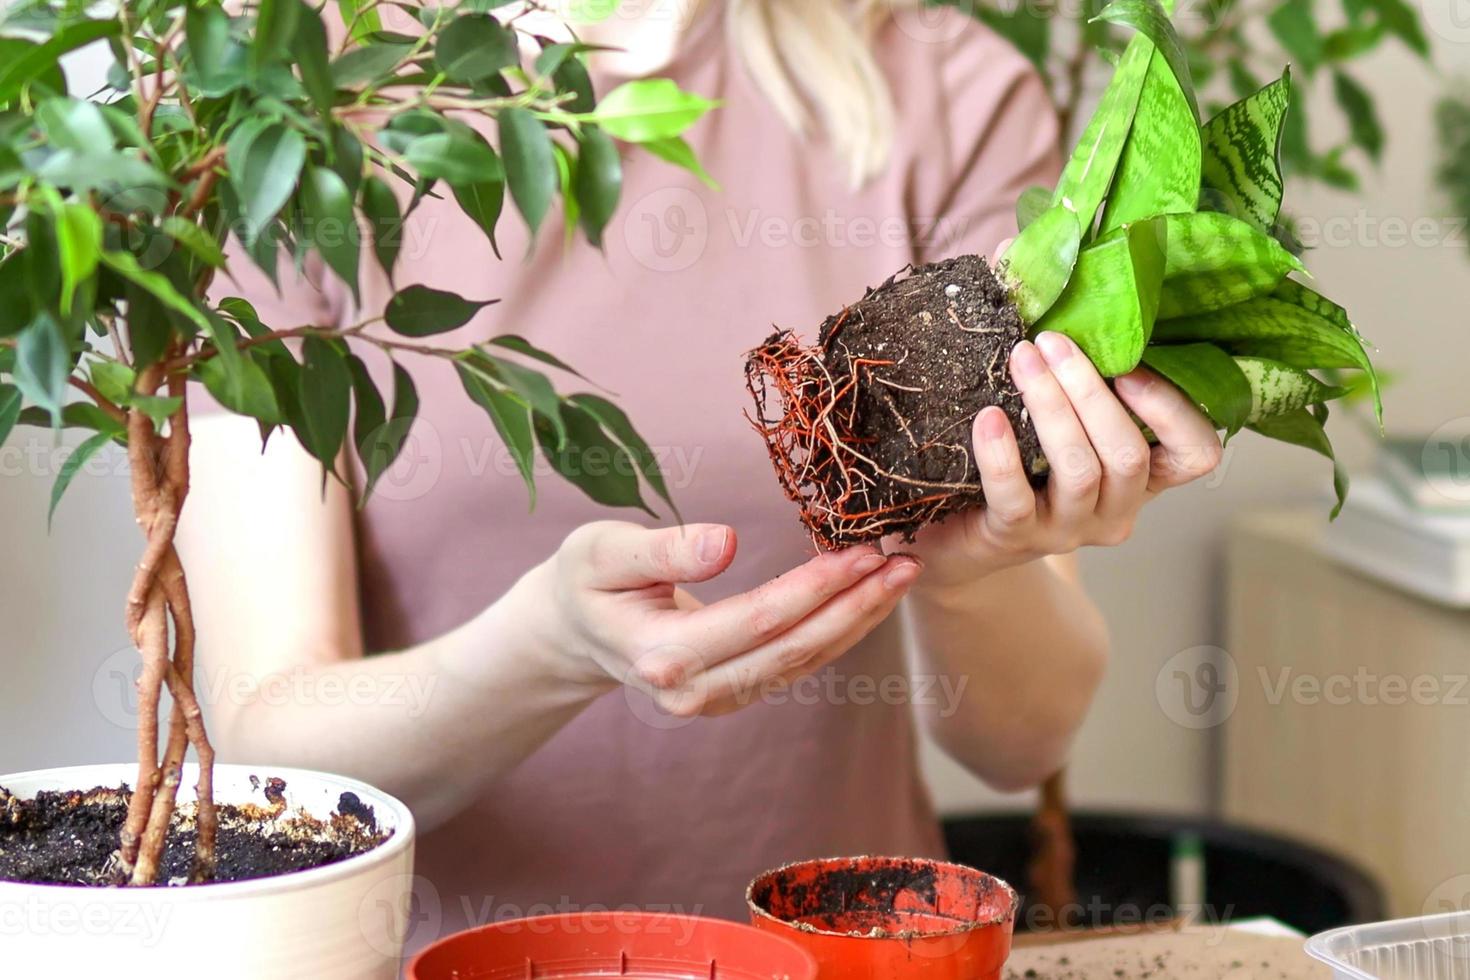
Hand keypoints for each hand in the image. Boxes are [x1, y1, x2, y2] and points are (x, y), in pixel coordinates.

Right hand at [516, 521, 923, 717]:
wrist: (572, 631)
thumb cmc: (586, 580)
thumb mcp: (603, 551)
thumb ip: (663, 549)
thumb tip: (723, 542)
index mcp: (660, 654)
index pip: (757, 620)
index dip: (815, 587)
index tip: (861, 550)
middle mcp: (692, 691)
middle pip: (792, 649)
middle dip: (855, 606)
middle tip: (905, 562)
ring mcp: (714, 701)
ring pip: (803, 663)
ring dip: (858, 621)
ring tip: (902, 576)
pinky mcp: (733, 694)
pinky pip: (796, 665)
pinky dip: (838, 631)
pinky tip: (868, 598)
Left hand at [904, 331, 1222, 589]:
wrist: (959, 542)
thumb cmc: (1015, 463)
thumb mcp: (1052, 415)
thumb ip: (1059, 354)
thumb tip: (1026, 252)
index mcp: (1139, 477)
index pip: (1197, 455)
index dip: (1175, 411)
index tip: (1130, 367)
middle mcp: (1114, 509)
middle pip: (1128, 454)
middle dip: (1091, 389)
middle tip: (1051, 340)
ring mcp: (1067, 530)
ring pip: (1080, 470)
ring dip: (1052, 407)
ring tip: (1022, 359)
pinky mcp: (1015, 539)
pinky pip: (1016, 497)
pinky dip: (1002, 453)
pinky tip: (988, 416)